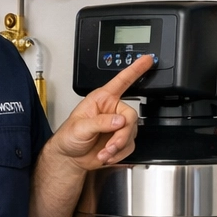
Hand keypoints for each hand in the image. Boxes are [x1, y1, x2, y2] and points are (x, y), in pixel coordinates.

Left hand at [49, 54, 152, 170]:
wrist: (69, 157)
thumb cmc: (69, 137)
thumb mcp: (80, 127)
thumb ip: (100, 122)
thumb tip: (118, 120)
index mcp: (102, 99)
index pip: (121, 81)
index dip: (135, 70)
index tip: (147, 59)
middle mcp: (112, 110)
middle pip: (130, 117)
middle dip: (122, 134)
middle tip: (111, 144)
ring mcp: (117, 126)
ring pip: (131, 134)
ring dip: (118, 146)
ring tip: (104, 152)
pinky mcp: (120, 140)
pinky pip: (129, 146)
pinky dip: (118, 153)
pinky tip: (106, 154)